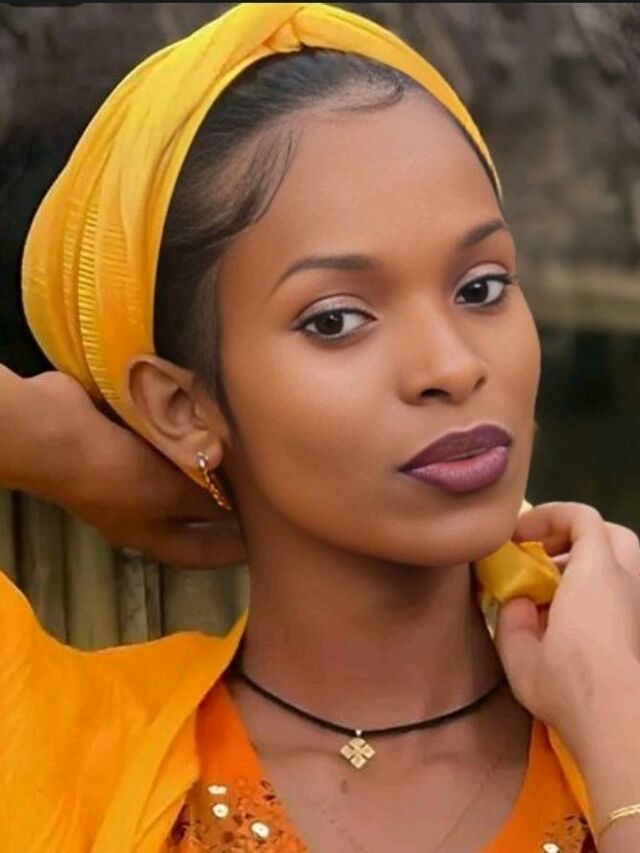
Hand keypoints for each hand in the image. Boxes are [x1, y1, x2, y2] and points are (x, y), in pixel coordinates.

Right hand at [25, 371, 245, 567]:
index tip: (263, 546)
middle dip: (222, 500)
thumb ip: (210, 503)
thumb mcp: (172, 496)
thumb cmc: (118, 477)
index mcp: (148, 533)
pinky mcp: (126, 436)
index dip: (229, 552)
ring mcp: (130, 469)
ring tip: (246, 452)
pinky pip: (166, 438)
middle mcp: (140, 506)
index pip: (198, 551)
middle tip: (263, 489)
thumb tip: (242, 511)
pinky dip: (189, 432)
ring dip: (206, 461)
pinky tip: (213, 420)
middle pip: (190, 509)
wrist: (59, 432)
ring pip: (179, 471)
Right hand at [495, 502, 639, 756]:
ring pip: (622, 566)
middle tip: (543, 555)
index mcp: (596, 574)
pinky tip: (573, 624)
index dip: (548, 516)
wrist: (621, 726)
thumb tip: (519, 602)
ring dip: (588, 566)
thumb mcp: (520, 650)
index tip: (518, 538)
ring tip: (556, 591)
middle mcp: (627, 583)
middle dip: (575, 534)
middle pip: (611, 534)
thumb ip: (512, 616)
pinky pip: (622, 596)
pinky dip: (598, 595)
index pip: (582, 517)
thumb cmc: (568, 682)